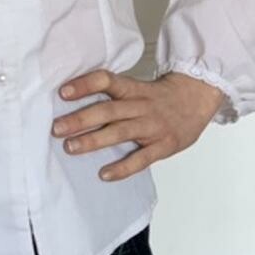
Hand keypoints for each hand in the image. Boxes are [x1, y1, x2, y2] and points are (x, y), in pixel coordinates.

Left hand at [51, 69, 225, 182]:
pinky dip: (122, 167)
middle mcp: (141, 106)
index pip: (107, 81)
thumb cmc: (161, 97)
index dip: (85, 85)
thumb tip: (76, 102)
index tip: (63, 92)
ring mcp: (152, 126)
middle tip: (57, 128)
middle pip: (108, 110)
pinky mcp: (163, 146)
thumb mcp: (139, 87)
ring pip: (120, 132)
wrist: (198, 98)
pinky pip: (141, 159)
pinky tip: (104, 174)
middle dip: (80, 119)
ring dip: (94, 140)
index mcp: (134, 89)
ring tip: (71, 148)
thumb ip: (115, 95)